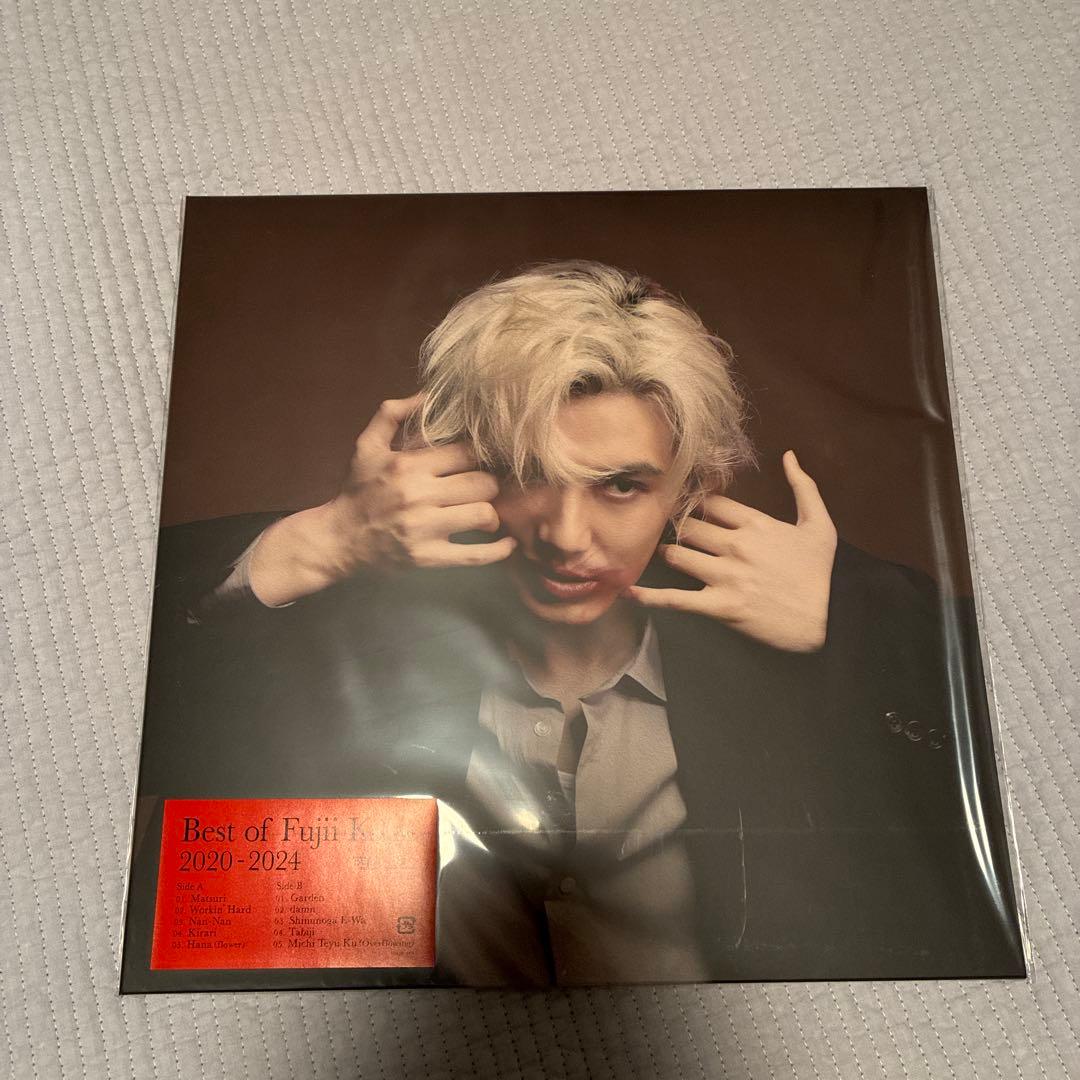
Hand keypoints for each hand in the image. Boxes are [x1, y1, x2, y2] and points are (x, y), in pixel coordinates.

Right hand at [248, 393, 514, 604]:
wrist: (338, 538)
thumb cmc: (357, 489)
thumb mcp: (367, 445)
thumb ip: (393, 414)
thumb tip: (427, 394)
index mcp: (408, 465)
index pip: (466, 453)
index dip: (479, 455)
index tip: (480, 460)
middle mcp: (418, 496)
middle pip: (482, 483)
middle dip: (488, 484)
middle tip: (482, 487)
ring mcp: (425, 529)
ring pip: (483, 515)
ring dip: (491, 514)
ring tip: (483, 512)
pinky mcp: (429, 557)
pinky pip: (475, 555)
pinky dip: (497, 551)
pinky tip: (507, 544)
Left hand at [626, 452, 837, 651]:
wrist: (829, 620)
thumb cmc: (821, 573)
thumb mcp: (820, 524)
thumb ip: (803, 486)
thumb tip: (789, 455)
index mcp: (756, 524)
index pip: (710, 502)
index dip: (695, 502)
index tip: (686, 503)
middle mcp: (736, 546)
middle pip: (688, 526)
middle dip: (676, 527)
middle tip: (668, 529)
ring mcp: (725, 576)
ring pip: (678, 555)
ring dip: (669, 554)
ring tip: (667, 554)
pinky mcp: (719, 606)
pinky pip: (676, 599)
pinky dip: (650, 596)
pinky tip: (629, 591)